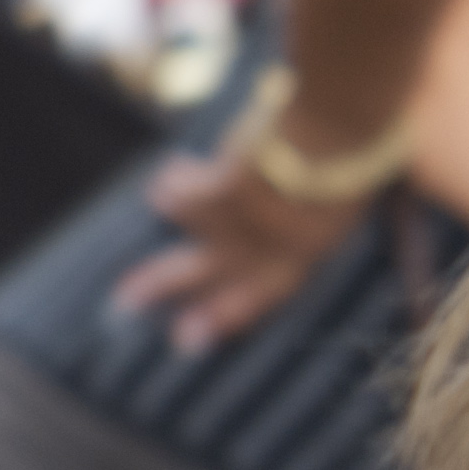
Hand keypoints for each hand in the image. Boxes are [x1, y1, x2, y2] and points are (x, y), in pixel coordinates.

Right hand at [113, 148, 377, 352]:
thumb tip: (252, 221)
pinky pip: (182, 192)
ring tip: (165, 188)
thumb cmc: (346, 152)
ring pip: (185, 221)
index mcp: (307, 253)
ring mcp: (248, 226)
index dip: (223, 317)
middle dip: (163, 286)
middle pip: (207, 276)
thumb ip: (295, 220)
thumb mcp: (332, 197)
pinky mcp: (223, 196)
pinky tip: (175, 166)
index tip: (186, 341)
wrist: (341, 128)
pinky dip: (176, 177)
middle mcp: (274, 249)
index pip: (261, 296)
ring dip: (172, 200)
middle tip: (122, 303)